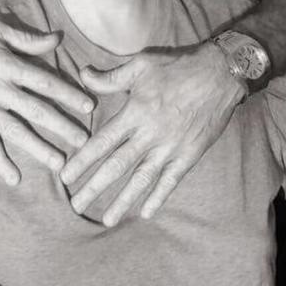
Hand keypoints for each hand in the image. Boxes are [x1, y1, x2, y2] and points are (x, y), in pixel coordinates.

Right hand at [0, 18, 92, 184]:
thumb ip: (27, 37)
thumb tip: (57, 38)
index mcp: (7, 65)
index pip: (44, 81)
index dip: (68, 94)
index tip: (88, 107)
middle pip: (36, 110)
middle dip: (62, 126)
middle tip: (83, 141)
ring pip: (16, 131)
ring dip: (38, 148)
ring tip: (59, 163)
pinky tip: (14, 177)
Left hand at [60, 42, 244, 225]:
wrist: (220, 74)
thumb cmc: (177, 67)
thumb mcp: (140, 65)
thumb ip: (110, 77)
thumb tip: (82, 74)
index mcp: (134, 113)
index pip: (101, 142)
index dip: (82, 161)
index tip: (65, 177)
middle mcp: (150, 134)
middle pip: (116, 166)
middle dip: (94, 188)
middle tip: (75, 206)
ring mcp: (170, 147)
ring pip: (141, 179)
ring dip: (122, 201)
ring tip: (106, 220)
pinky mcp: (189, 155)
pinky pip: (171, 181)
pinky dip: (158, 197)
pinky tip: (146, 213)